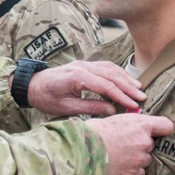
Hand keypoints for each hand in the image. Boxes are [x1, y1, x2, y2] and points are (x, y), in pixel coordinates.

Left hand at [25, 60, 145, 116]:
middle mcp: (82, 66)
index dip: (121, 96)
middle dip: (128, 87)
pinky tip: (126, 81)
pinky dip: (117, 73)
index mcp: (77, 77)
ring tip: (139, 89)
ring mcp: (83, 63)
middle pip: (111, 75)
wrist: (31, 85)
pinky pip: (104, 66)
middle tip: (142, 98)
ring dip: (125, 78)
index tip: (134, 105)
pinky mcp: (84, 65)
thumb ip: (90, 106)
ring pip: (110, 68)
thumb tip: (112, 110)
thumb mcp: (66, 107)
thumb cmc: (46, 98)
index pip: (105, 85)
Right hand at [85, 113, 174, 174]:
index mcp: (142, 124)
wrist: (84, 151)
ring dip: (137, 158)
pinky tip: (119, 164)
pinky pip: (139, 171)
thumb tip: (133, 127)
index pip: (166, 125)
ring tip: (119, 155)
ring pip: (145, 158)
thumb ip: (131, 123)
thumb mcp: (115, 119)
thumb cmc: (95, 131)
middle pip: (151, 143)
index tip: (156, 131)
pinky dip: (132, 169)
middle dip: (141, 144)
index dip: (161, 129)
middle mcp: (145, 141)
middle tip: (124, 143)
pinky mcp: (135, 172)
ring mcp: (141, 158)